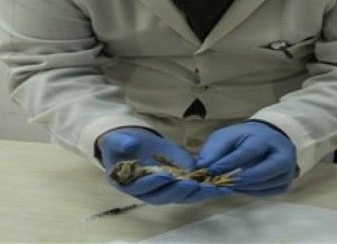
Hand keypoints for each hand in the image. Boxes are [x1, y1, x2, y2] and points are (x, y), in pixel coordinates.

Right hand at [98, 127, 231, 204]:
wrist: (132, 143)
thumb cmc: (120, 143)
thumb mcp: (117, 140)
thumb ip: (121, 142)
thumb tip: (130, 144)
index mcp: (130, 184)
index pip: (143, 187)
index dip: (154, 182)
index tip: (165, 175)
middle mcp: (148, 192)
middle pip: (165, 196)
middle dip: (179, 190)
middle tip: (191, 183)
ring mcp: (164, 189)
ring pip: (181, 196)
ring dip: (196, 193)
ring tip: (211, 187)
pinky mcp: (178, 183)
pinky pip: (191, 190)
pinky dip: (205, 189)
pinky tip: (219, 187)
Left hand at [195, 120, 297, 196]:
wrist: (266, 139)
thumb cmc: (243, 138)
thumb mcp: (226, 137)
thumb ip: (214, 150)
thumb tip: (201, 167)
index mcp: (266, 138)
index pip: (248, 152)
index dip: (229, 163)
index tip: (212, 171)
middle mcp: (282, 153)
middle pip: (262, 171)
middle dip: (239, 179)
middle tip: (221, 183)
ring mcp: (288, 169)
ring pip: (265, 184)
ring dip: (243, 187)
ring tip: (227, 184)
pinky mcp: (285, 183)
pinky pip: (268, 192)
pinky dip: (252, 192)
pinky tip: (240, 186)